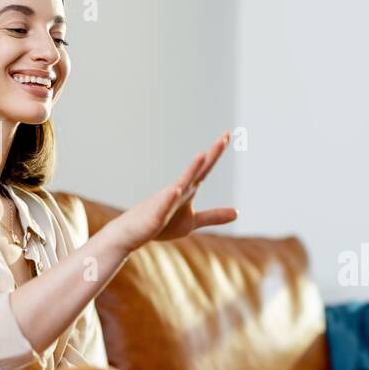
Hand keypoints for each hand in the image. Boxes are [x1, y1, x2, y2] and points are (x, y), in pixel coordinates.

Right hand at [108, 131, 237, 252]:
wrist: (131, 234)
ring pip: (180, 184)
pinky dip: (169, 198)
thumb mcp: (192, 222)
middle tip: (225, 136)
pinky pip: (162, 207)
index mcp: (187, 190)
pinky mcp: (155, 217)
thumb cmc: (161, 225)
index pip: (204, 169)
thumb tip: (237, 213)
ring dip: (191, 170)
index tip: (227, 135)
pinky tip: (177, 189)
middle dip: (211, 155)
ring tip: (203, 155)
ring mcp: (165, 202)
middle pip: (197, 171)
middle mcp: (177, 190)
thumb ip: (213, 216)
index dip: (215, 154)